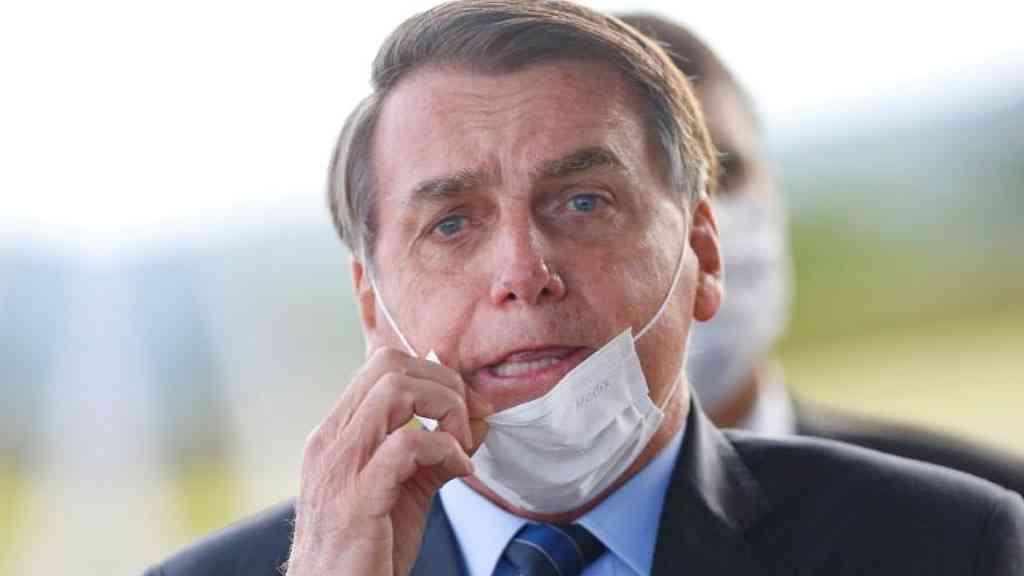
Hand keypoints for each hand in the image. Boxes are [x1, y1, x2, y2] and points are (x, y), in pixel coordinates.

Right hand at [286, 347, 491, 574]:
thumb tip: (479, 416)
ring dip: (444, 408)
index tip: (467, 404)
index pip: (382, 364)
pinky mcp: (358, 499)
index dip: (433, 372)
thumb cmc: (366, 548)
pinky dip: (445, 449)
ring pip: (395, 390)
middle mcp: (331, 440)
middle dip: (443, 382)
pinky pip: (408, 445)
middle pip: (389, 364)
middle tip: (470, 419)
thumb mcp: (406, 488)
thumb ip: (437, 450)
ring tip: (461, 444)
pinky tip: (459, 470)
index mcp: (338, 433)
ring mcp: (340, 467)